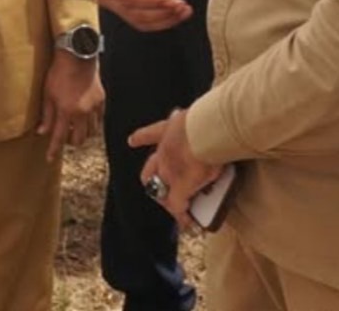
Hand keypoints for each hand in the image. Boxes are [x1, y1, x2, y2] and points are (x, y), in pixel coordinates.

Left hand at [37, 49, 104, 159]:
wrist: (77, 56)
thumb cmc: (58, 72)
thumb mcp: (47, 93)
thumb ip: (46, 115)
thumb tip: (42, 132)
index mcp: (66, 111)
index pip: (59, 137)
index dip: (54, 150)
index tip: (49, 159)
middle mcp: (82, 112)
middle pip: (79, 139)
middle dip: (70, 141)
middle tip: (63, 135)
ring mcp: (94, 107)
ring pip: (91, 132)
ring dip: (82, 134)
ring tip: (74, 127)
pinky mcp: (102, 101)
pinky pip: (99, 120)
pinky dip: (92, 124)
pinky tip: (85, 118)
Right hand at [89, 0, 191, 31]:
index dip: (152, 1)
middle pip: (137, 14)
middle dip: (162, 12)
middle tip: (182, 6)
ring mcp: (116, 6)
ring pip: (142, 21)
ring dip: (165, 19)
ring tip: (183, 11)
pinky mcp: (126, 9)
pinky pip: (144, 21)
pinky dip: (161, 21)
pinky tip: (175, 16)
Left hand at [131, 108, 221, 227]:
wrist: (205, 129)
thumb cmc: (206, 119)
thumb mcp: (194, 118)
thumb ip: (193, 121)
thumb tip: (202, 118)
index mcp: (168, 129)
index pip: (150, 133)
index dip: (140, 138)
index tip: (132, 140)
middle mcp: (164, 151)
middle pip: (150, 171)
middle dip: (154, 181)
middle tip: (163, 191)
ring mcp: (169, 171)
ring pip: (162, 190)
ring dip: (169, 201)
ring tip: (178, 211)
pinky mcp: (180, 187)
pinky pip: (177, 205)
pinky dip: (181, 214)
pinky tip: (186, 220)